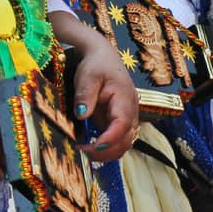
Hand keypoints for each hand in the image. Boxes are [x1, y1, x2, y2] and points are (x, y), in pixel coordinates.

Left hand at [50, 10, 138, 161]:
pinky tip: (89, 147)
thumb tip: (82, 115)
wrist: (104, 58)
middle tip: (82, 153)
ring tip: (85, 152)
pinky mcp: (119, 123)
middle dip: (106, 152)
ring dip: (107, 153)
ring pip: (123, 145)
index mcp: (124, 101)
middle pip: (125, 141)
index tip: (92, 147)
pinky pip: (117, 141)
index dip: (109, 140)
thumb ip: (85, 95)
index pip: (122, 126)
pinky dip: (106, 148)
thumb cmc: (96, 65)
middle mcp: (130, 114)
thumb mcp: (88, 76)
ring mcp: (127, 120)